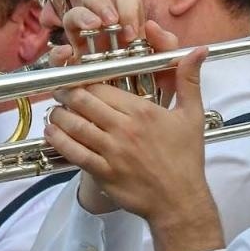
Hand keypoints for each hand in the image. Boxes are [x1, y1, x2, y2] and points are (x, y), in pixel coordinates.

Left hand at [53, 0, 182, 212]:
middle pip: (83, 102)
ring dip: (59, 115)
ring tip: (55, 111)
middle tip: (60, 92)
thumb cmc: (186, 158)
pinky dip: (58, 140)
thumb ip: (189, 80)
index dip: (83, 82)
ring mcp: (111, 151)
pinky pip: (74, 152)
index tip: (76, 80)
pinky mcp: (103, 172)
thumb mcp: (192, 115)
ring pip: (74, 125)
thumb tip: (198, 50)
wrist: (180, 200)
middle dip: (66, 94)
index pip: (101, 88)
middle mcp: (124, 128)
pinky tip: (51, 133)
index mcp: (142, 111)